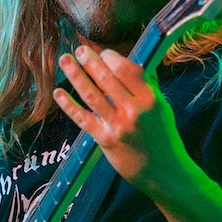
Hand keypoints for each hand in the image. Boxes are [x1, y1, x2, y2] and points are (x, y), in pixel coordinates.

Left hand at [52, 46, 190, 196]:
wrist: (163, 171)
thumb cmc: (162, 137)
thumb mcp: (162, 108)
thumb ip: (147, 87)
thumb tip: (132, 64)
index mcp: (150, 99)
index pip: (128, 70)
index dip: (112, 58)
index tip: (103, 53)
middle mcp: (134, 111)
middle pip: (107, 80)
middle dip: (91, 62)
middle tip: (80, 49)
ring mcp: (118, 126)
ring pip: (92, 96)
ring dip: (76, 76)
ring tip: (65, 60)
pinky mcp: (105, 140)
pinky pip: (83, 119)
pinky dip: (69, 105)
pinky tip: (58, 93)